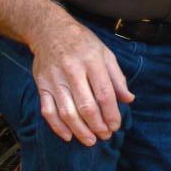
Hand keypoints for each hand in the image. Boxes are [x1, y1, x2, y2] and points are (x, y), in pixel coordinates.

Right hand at [30, 18, 133, 145]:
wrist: (49, 30)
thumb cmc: (82, 43)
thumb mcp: (105, 54)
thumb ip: (117, 78)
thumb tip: (128, 100)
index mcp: (92, 61)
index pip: (104, 93)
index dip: (111, 113)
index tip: (116, 126)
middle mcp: (73, 71)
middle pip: (86, 106)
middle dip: (98, 125)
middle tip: (105, 136)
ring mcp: (55, 79)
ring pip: (67, 112)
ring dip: (80, 130)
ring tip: (91, 140)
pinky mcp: (42, 85)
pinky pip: (48, 110)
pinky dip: (57, 126)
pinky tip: (68, 136)